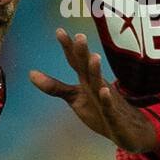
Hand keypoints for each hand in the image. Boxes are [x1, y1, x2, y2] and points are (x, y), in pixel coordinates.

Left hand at [29, 29, 157, 152]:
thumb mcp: (75, 97)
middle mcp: (97, 85)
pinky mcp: (114, 117)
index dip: (68, 47)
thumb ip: (54, 86)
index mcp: (87, 80)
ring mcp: (107, 100)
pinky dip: (107, 100)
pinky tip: (104, 91)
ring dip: (96, 71)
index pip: (76, 61)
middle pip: (88, 68)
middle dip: (84, 53)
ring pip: (100, 84)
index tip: (59, 30)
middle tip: (80, 35)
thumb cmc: (99, 109)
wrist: (129, 130)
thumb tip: (30, 73)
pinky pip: (109, 108)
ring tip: (93, 57)